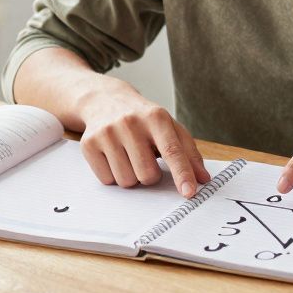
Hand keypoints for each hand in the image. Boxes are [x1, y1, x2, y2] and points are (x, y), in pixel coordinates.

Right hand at [78, 89, 211, 197]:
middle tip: (146, 158)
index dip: (182, 174)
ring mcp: (107, 133)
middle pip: (147, 174)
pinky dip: (113, 175)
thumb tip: (203, 179)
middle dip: (150, 175)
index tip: (189, 192)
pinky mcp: (88, 144)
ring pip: (127, 181)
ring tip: (129, 156)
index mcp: (156, 117)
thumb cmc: (142, 118)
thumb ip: (189, 152)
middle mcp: (130, 123)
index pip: (172, 150)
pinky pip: (107, 180)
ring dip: (132, 176)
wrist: (104, 100)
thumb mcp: (169, 127)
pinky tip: (114, 156)